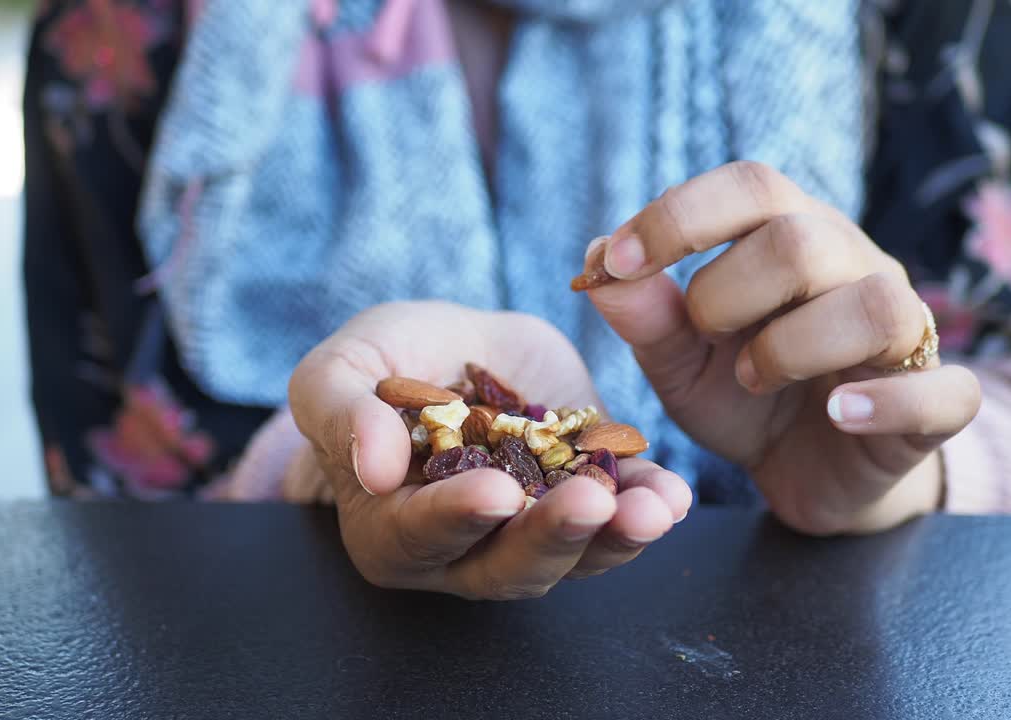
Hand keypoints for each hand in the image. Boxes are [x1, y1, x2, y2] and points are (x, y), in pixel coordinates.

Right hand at [287, 302, 691, 598]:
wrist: (459, 344)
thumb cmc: (384, 361)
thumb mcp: (342, 368)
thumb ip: (339, 411)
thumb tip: (374, 466)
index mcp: (389, 526)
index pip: (417, 536)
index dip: (455, 519)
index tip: (494, 493)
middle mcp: (461, 551)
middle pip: (506, 564)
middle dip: (551, 536)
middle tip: (589, 504)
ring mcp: (529, 534)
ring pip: (573, 557)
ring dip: (615, 537)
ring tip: (651, 508)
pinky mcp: (583, 503)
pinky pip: (619, 525)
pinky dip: (647, 510)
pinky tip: (670, 495)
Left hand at [585, 162, 980, 534]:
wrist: (805, 470)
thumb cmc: (745, 396)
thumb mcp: (681, 363)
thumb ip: (645, 317)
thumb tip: (595, 260)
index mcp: (789, 235)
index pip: (750, 185)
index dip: (679, 216)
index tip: (614, 263)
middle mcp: (854, 266)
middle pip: (803, 240)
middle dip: (728, 292)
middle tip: (706, 337)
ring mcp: (906, 332)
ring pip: (876, 304)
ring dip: (794, 346)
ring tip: (756, 378)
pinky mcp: (938, 403)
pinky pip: (945, 391)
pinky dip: (888, 403)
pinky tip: (838, 413)